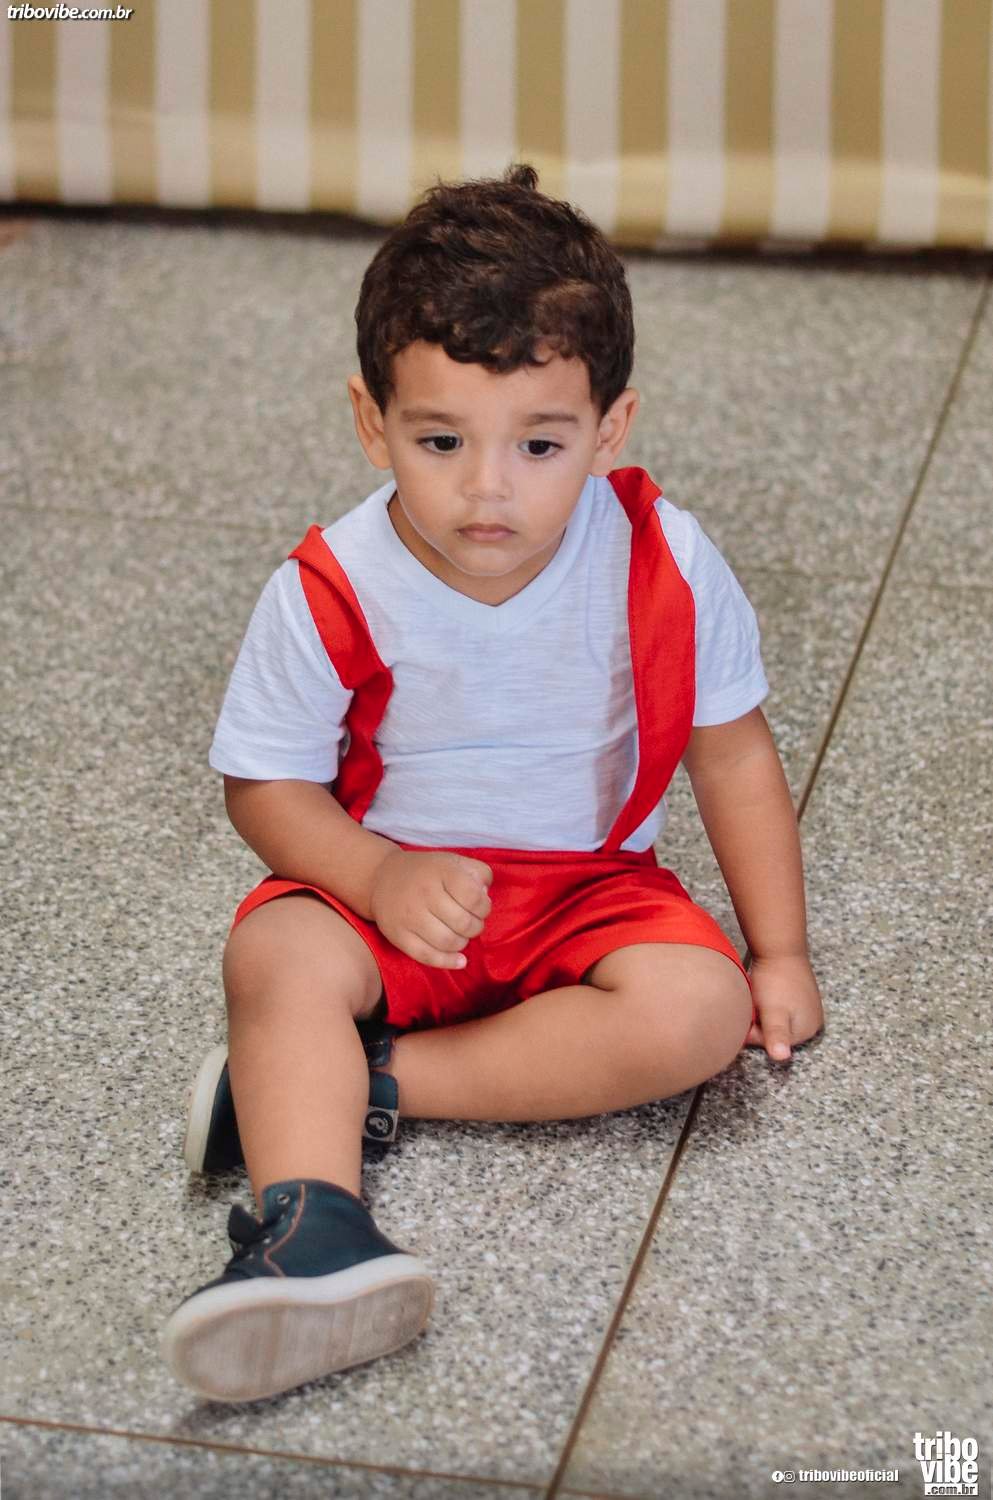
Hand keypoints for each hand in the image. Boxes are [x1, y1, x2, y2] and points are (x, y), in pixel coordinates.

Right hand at [369, 850, 492, 968]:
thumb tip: (485, 897)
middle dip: (476, 927)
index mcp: (441, 872)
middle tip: (471, 923)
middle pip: (463, 923)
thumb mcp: (454, 862)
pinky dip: (448, 962)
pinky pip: (427, 957)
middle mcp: (424, 893)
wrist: (382, 878)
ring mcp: (409, 916)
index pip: (474, 897)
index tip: (480, 907)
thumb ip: (479, 873)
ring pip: (448, 942)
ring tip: (461, 935)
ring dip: (463, 942)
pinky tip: (460, 960)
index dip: (484, 907)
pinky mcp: (398, 936)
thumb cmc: (427, 872)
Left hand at [744, 953, 823, 1061]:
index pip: (770, 1043)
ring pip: (774, 1020)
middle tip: (756, 1002)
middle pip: (773, 1033)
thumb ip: (776, 1035)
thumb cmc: (774, 980)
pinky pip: (779, 1008)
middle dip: (759, 1022)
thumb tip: (781, 1057)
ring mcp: (807, 1008)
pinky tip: (766, 991)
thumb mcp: (772, 1012)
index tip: (751, 1012)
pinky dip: (768, 1003)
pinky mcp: (800, 996)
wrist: (779, 947)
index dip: (754, 1030)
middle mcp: (811, 1023)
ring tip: (761, 995)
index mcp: (806, 1031)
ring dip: (762, 1011)